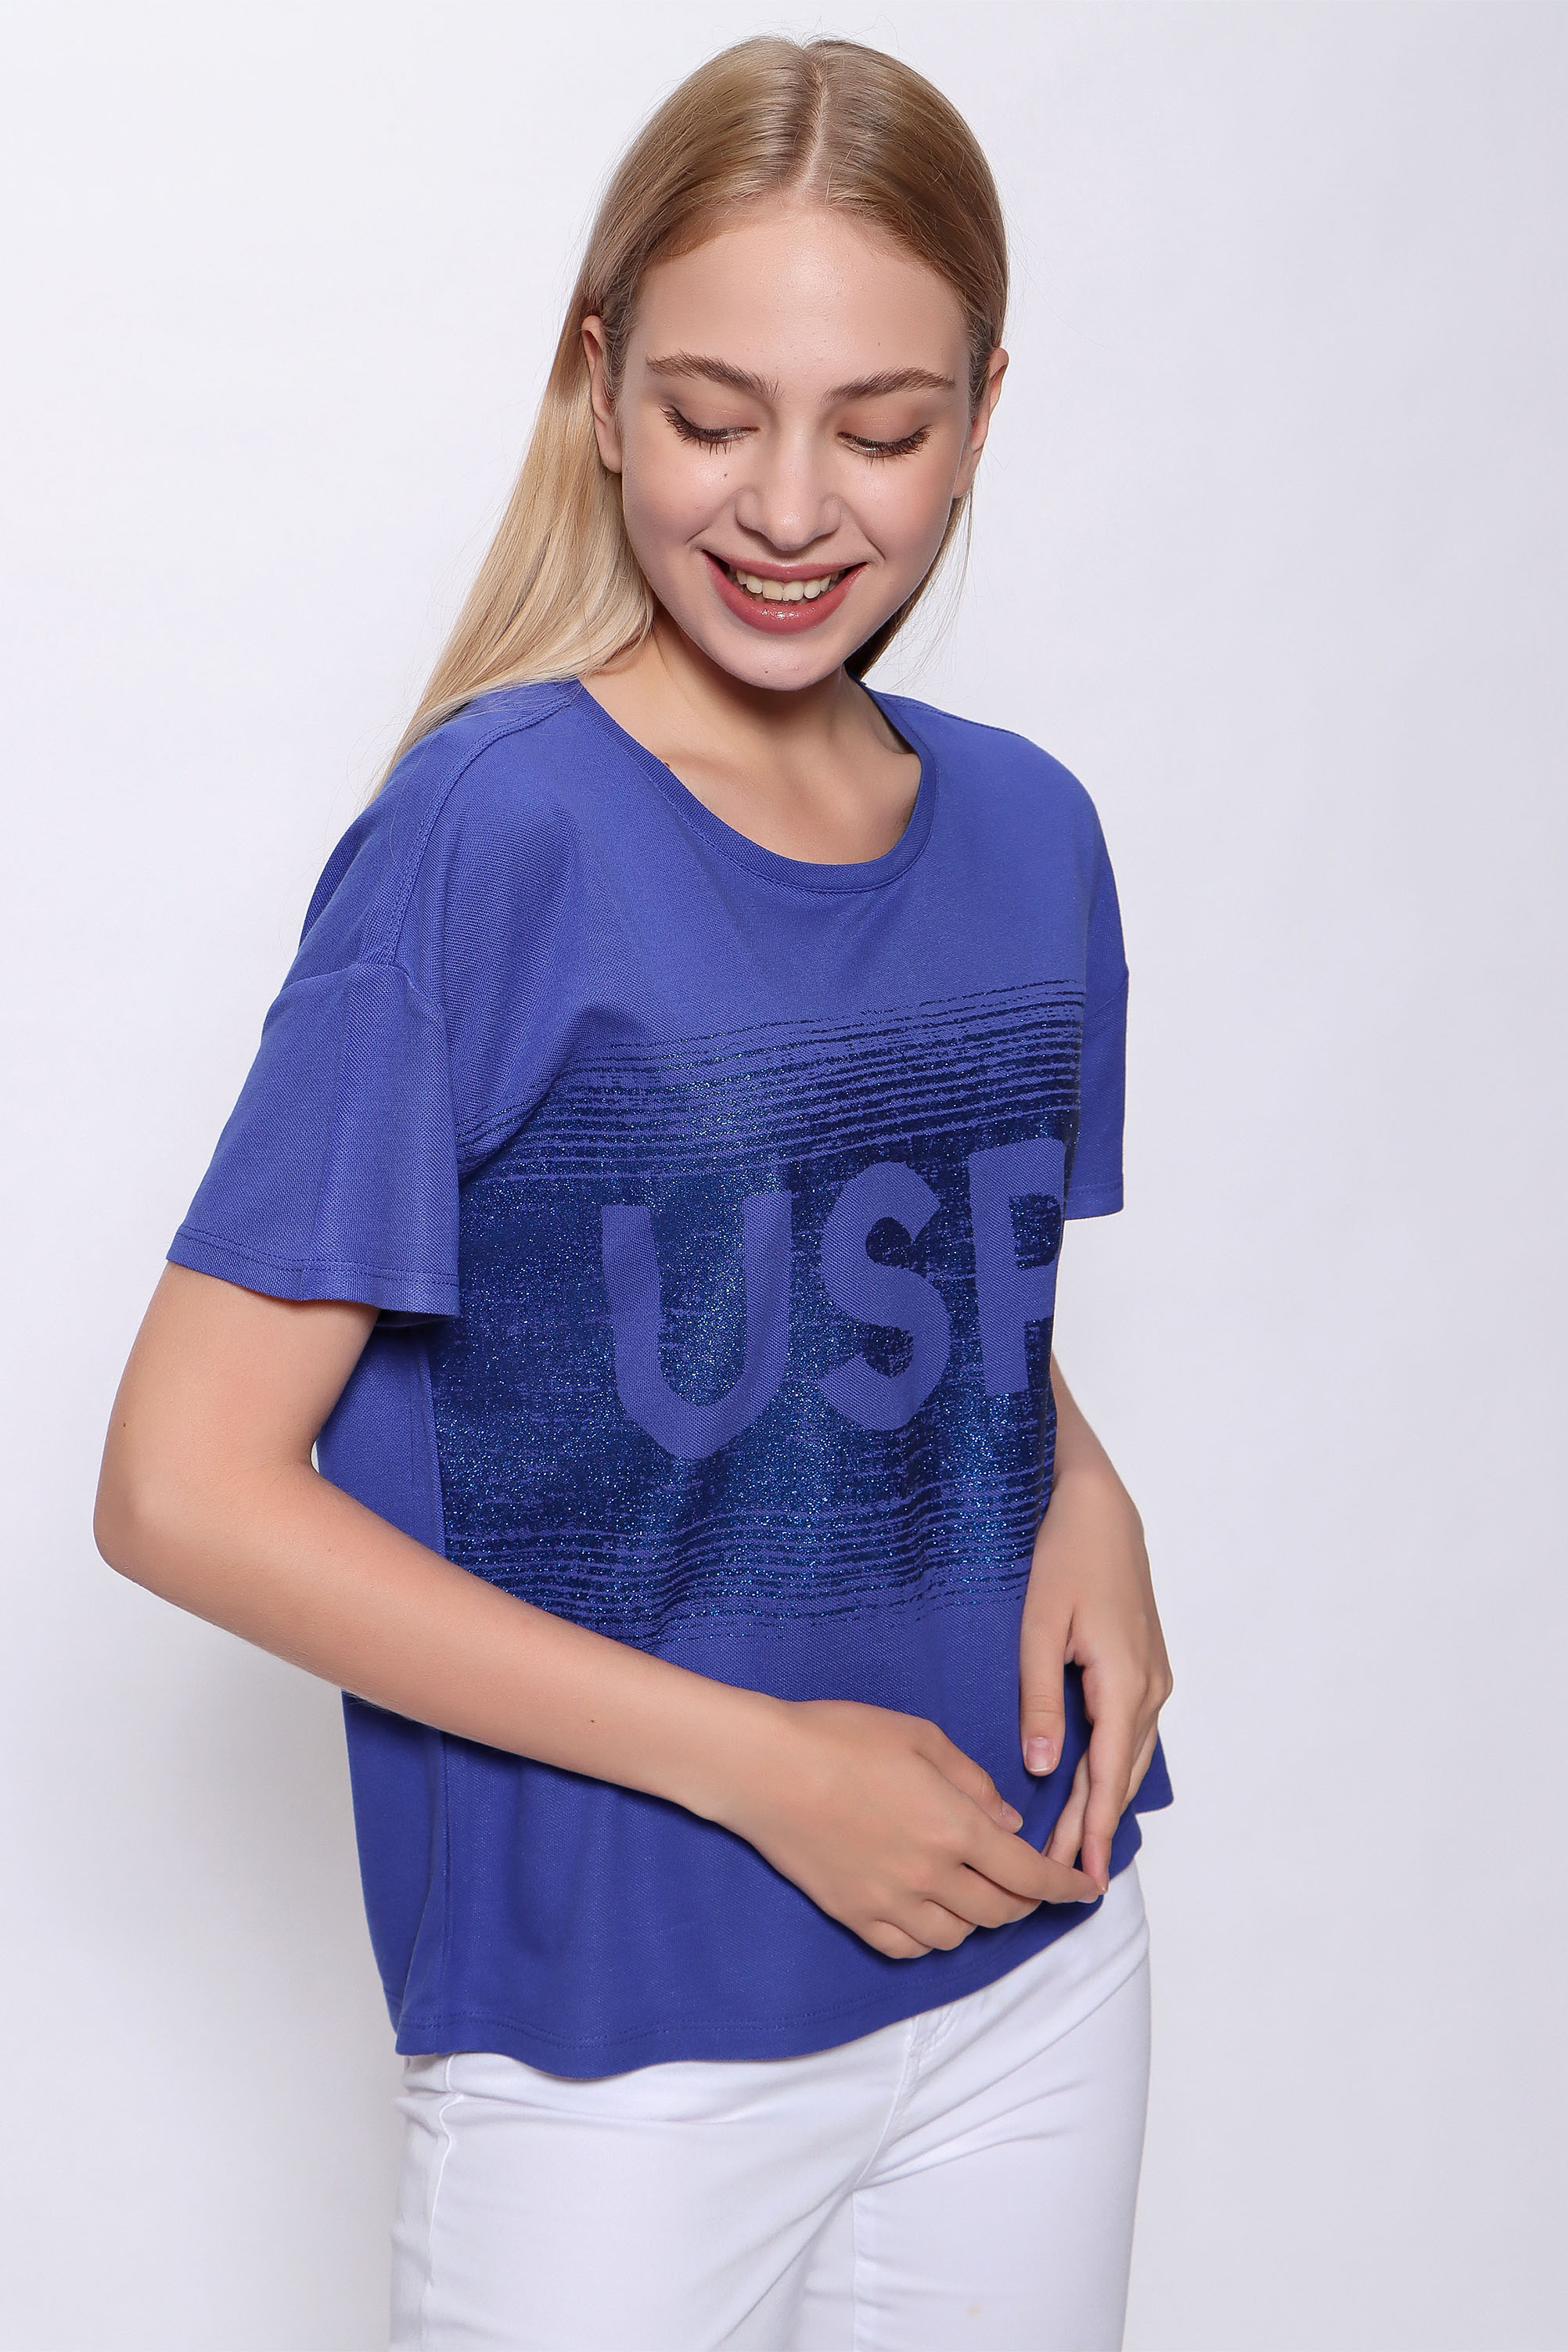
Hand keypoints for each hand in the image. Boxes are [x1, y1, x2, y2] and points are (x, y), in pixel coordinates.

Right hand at [719, 1699, 1099, 1958]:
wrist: (763, 1769)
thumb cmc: (839, 1738)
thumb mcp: (921, 1738)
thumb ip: (973, 1783)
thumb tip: (1007, 1825)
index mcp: (952, 1827)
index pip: (1028, 1874)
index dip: (1064, 1886)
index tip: (1085, 1890)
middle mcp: (928, 1875)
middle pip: (999, 1910)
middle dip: (1027, 1901)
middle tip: (1032, 1884)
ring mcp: (889, 1901)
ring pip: (958, 1935)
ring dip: (981, 1918)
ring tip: (980, 1892)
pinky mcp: (854, 1914)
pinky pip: (910, 1947)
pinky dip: (934, 1937)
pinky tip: (933, 1913)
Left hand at [1020, 1373, 1172, 1892]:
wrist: (1097, 1501)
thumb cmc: (1063, 1553)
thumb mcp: (1038, 1626)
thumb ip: (1038, 1699)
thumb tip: (1040, 1767)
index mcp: (1123, 1681)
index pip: (1106, 1776)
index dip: (1093, 1831)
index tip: (1081, 1878)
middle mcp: (1149, 1685)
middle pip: (1120, 1775)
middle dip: (1094, 1828)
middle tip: (1067, 1881)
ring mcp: (1152, 1674)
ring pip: (1128, 1755)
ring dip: (1102, 1800)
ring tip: (1075, 1846)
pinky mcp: (1143, 1662)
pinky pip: (1128, 1730)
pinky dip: (1111, 1765)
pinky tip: (1090, 1785)